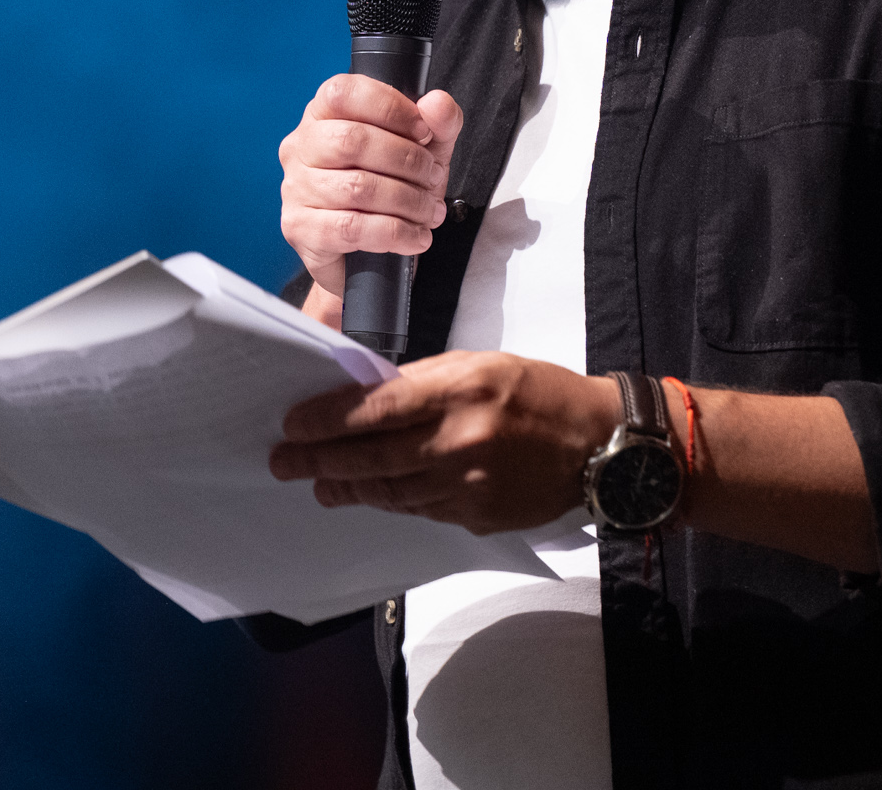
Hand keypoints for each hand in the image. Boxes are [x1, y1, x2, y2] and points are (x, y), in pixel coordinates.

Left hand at [267, 352, 617, 534]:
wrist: (598, 444)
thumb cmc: (538, 393)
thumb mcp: (482, 364)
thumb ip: (424, 381)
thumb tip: (368, 397)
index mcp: (461, 391)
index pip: (376, 409)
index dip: (327, 420)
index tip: (292, 424)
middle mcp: (461, 441)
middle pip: (372, 458)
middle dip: (319, 460)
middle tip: (283, 462)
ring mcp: (469, 486)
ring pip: (391, 492)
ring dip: (349, 488)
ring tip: (321, 484)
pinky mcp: (478, 518)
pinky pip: (421, 511)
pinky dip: (392, 502)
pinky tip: (372, 495)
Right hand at [278, 76, 462, 322]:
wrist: (370, 252)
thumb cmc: (391, 187)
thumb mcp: (426, 149)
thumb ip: (439, 121)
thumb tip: (437, 103)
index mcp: (323, 114)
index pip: (344, 93)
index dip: (390, 108)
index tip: (424, 132)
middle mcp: (301, 146)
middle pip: (352, 140)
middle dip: (406, 161)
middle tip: (432, 178)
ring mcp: (295, 187)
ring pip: (356, 187)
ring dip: (407, 201)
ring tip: (428, 211)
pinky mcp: (299, 227)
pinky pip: (352, 228)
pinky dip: (394, 233)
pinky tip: (414, 236)